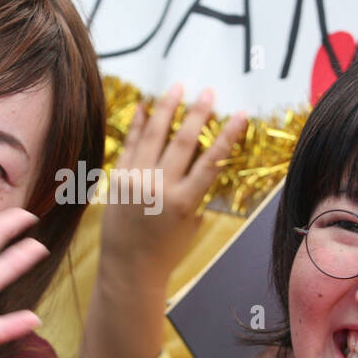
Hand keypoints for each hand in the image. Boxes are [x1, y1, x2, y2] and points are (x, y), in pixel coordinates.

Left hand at [100, 84, 247, 279]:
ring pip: (154, 136)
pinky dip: (137, 125)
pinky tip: (144, 107)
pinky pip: (130, 145)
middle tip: (208, 92)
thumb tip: (204, 163)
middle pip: (183, 142)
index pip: (212, 162)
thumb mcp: (191, 225)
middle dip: (197, 113)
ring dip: (167, 108)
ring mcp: (135, 181)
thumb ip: (196, 194)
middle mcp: (160, 188)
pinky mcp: (117, 178)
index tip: (239, 113)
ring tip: (177, 87)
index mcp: (184, 203)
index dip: (228, 135)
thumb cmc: (166, 252)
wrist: (128, 269)